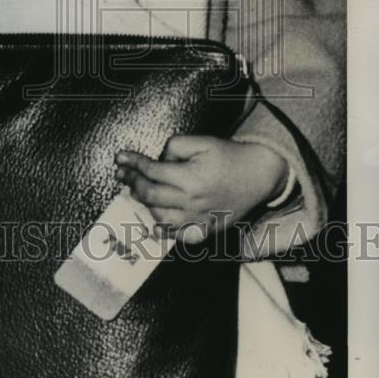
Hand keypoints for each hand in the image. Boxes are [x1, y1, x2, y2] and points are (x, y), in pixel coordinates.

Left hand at [115, 136, 288, 242]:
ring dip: (144, 204)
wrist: (258, 175)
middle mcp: (193, 202)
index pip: (152, 172)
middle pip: (150, 196)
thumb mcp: (201, 141)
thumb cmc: (228, 156)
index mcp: (191, 179)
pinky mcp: (205, 230)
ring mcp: (199, 220)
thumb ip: (173, 148)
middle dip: (132, 182)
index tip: (120, 158)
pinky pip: (177, 236)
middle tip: (122, 174)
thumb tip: (156, 162)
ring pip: (159, 218)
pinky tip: (155, 216)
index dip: (132, 163)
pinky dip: (162, 228)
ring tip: (138, 190)